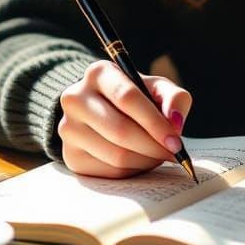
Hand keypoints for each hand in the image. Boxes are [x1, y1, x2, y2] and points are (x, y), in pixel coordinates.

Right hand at [57, 60, 192, 177]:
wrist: (101, 110)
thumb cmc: (134, 98)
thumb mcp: (156, 88)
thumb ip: (174, 98)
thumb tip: (175, 123)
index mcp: (98, 73)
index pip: (127, 97)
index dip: (155, 122)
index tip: (176, 142)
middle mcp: (76, 98)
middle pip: (120, 130)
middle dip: (153, 146)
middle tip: (173, 154)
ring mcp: (69, 128)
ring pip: (116, 155)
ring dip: (145, 160)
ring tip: (157, 155)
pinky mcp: (70, 155)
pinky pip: (109, 172)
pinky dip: (132, 170)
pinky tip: (139, 160)